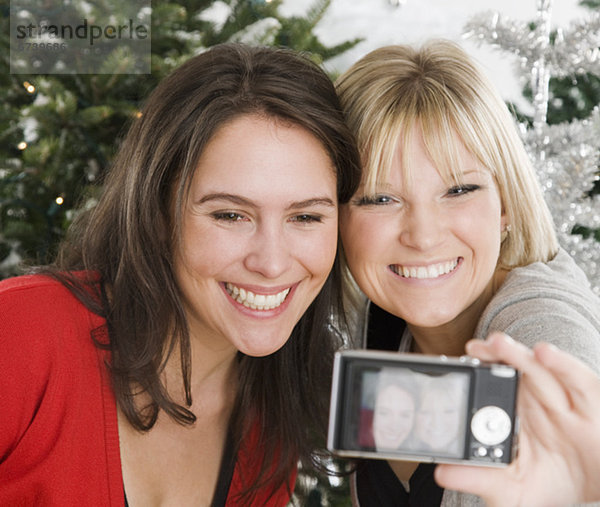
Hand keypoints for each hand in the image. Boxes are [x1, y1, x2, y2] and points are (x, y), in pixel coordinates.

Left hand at [434, 332, 599, 506]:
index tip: (456, 365)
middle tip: (473, 348)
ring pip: (539, 370)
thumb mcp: (510, 489)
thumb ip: (478, 479)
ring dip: (518, 355)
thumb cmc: (550, 486)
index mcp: (513, 414)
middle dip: (493, 354)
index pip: (490, 385)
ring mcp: (563, 400)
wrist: (593, 498)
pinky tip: (543, 353)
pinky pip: (577, 380)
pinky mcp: (591, 404)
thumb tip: (441, 473)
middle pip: (513, 370)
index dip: (475, 372)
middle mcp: (536, 400)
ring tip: (497, 344)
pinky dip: (562, 364)